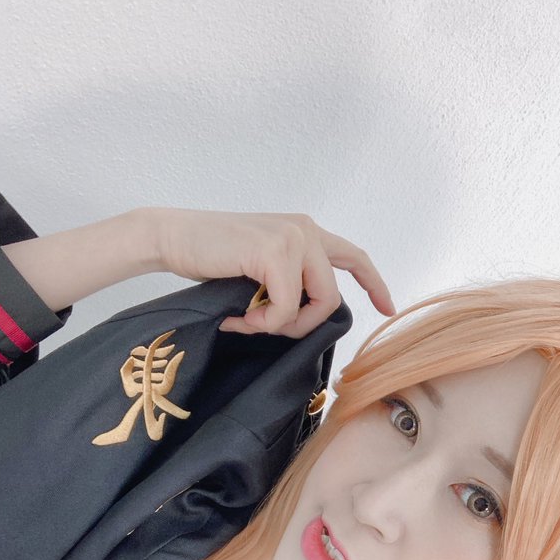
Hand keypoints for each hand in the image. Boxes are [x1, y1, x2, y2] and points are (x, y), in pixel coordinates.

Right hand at [148, 207, 396, 338]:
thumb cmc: (211, 260)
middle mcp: (305, 229)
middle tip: (266, 329)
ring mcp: (292, 237)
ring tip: (247, 321)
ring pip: (314, 306)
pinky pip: (285, 308)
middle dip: (304, 326)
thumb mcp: (261, 270)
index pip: (353, 257)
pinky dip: (262, 323)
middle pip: (332, 299)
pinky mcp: (275, 251)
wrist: (172, 238)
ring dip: (280, 326)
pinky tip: (237, 317)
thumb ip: (290, 282)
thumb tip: (309, 319)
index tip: (388, 309)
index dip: (374, 284)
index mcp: (305, 231)